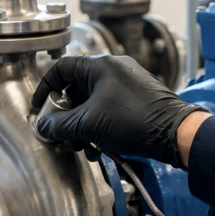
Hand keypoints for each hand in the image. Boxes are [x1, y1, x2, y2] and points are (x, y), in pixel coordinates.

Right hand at [32, 55, 205, 166]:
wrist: (175, 133)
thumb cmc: (133, 121)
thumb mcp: (89, 125)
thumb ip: (60, 124)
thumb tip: (43, 126)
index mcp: (100, 66)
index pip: (61, 68)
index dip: (45, 88)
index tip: (39, 108)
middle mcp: (114, 69)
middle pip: (77, 90)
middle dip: (68, 118)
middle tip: (66, 138)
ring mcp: (128, 83)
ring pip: (93, 104)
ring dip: (83, 128)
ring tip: (85, 149)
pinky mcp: (138, 98)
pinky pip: (109, 109)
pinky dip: (100, 127)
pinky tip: (100, 149)